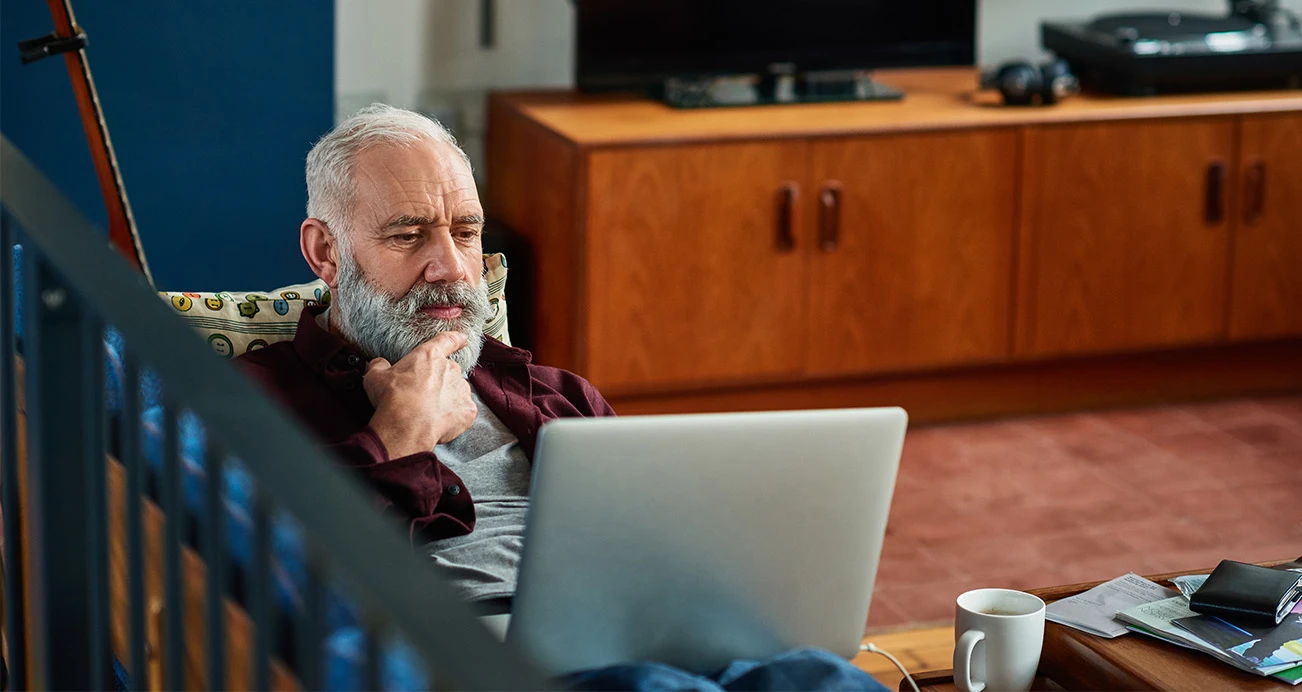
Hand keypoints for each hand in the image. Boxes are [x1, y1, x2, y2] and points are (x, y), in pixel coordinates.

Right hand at [363, 331, 475, 456]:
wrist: (407, 425)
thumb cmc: (391, 398)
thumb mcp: (375, 377)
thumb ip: (379, 366)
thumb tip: (379, 363)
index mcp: (429, 356)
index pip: (447, 341)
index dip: (455, 339)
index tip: (462, 338)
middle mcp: (450, 369)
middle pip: (449, 372)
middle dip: (439, 382)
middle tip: (422, 397)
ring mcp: (462, 389)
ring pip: (458, 392)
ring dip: (448, 399)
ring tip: (429, 412)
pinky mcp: (468, 410)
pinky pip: (464, 411)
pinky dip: (455, 417)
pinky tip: (439, 423)